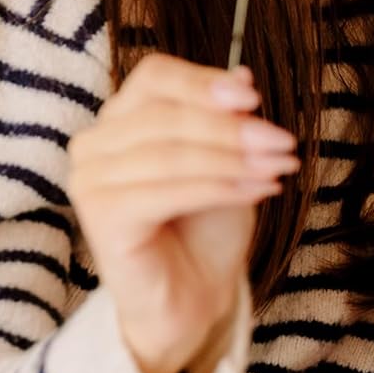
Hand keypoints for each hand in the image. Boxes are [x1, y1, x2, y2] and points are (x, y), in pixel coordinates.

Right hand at [67, 54, 297, 372]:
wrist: (194, 297)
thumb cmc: (206, 225)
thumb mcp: (228, 160)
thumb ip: (226, 119)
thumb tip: (242, 75)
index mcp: (121, 118)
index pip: (155, 76)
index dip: (204, 83)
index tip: (255, 98)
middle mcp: (95, 144)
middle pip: (165, 114)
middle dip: (232, 129)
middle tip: (282, 143)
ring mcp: (91, 180)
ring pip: (170, 153)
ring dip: (232, 159)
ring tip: (278, 168)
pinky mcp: (101, 217)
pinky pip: (165, 191)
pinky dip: (219, 187)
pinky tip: (257, 190)